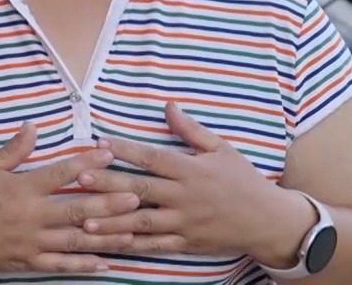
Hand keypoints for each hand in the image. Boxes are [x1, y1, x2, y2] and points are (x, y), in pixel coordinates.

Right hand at [0, 122, 143, 274]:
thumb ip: (13, 150)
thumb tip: (33, 126)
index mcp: (21, 189)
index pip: (59, 173)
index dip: (85, 162)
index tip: (108, 154)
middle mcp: (30, 217)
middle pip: (75, 209)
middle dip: (108, 203)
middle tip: (135, 196)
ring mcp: (31, 242)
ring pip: (74, 240)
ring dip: (104, 235)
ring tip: (131, 231)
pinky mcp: (28, 261)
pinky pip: (59, 266)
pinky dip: (82, 265)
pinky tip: (104, 263)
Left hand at [76, 103, 316, 262]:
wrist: (269, 221)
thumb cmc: (243, 180)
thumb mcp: (222, 149)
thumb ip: (191, 130)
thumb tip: (168, 105)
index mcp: (192, 170)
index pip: (153, 158)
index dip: (125, 150)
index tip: (99, 144)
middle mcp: (185, 197)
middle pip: (141, 189)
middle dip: (109, 184)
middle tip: (81, 178)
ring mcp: (184, 223)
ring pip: (142, 222)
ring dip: (112, 220)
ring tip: (84, 218)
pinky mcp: (186, 243)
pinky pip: (154, 245)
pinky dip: (131, 245)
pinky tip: (109, 243)